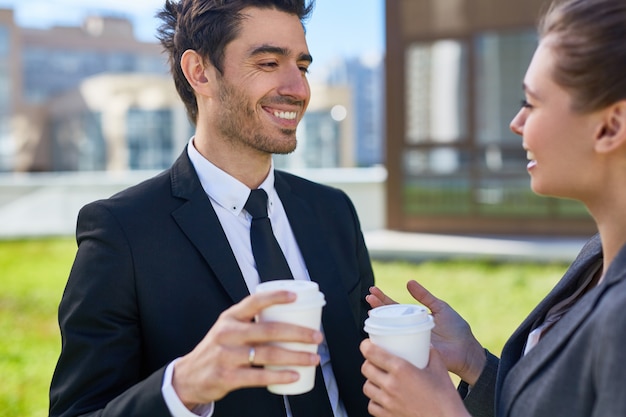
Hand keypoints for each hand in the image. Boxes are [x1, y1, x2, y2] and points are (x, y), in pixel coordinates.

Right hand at [172, 290, 322, 408]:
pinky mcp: (227, 377)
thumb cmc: (217, 349)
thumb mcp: (227, 328)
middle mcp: (228, 333)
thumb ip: (250, 321)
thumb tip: (287, 316)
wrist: (189, 376)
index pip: (254, 301)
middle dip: (298, 333)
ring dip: (296, 356)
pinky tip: (294, 375)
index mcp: (230, 317)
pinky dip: (280, 376)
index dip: (276, 297)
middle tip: (316, 337)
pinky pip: (259, 376)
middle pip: (269, 330)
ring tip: (313, 357)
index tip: (295, 297)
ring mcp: (227, 355)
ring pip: (269, 354)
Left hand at [360, 340, 469, 416]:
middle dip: (369, 362)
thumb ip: (431, 354)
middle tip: (376, 361)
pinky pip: (372, 406)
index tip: (367, 344)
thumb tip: (427, 346)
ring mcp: (388, 403)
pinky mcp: (387, 416)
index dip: (365, 346)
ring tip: (380, 379)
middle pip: (366, 369)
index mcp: (401, 370)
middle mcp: (391, 386)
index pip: (371, 353)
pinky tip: (383, 397)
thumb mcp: (440, 369)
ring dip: (371, 381)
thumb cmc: (445, 401)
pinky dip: (375, 400)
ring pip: (367, 387)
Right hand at [366, 281, 484, 383]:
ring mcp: (409, 341)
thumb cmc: (456, 329)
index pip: (395, 307)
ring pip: (389, 331)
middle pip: (388, 317)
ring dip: (378, 322)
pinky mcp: (412, 352)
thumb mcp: (440, 308)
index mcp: (414, 317)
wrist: (466, 350)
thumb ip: (425, 296)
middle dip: (377, 306)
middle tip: (368, 296)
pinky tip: (378, 335)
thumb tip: (409, 282)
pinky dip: (386, 343)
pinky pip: (397, 348)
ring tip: (369, 310)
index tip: (372, 290)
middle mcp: (408, 329)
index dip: (383, 299)